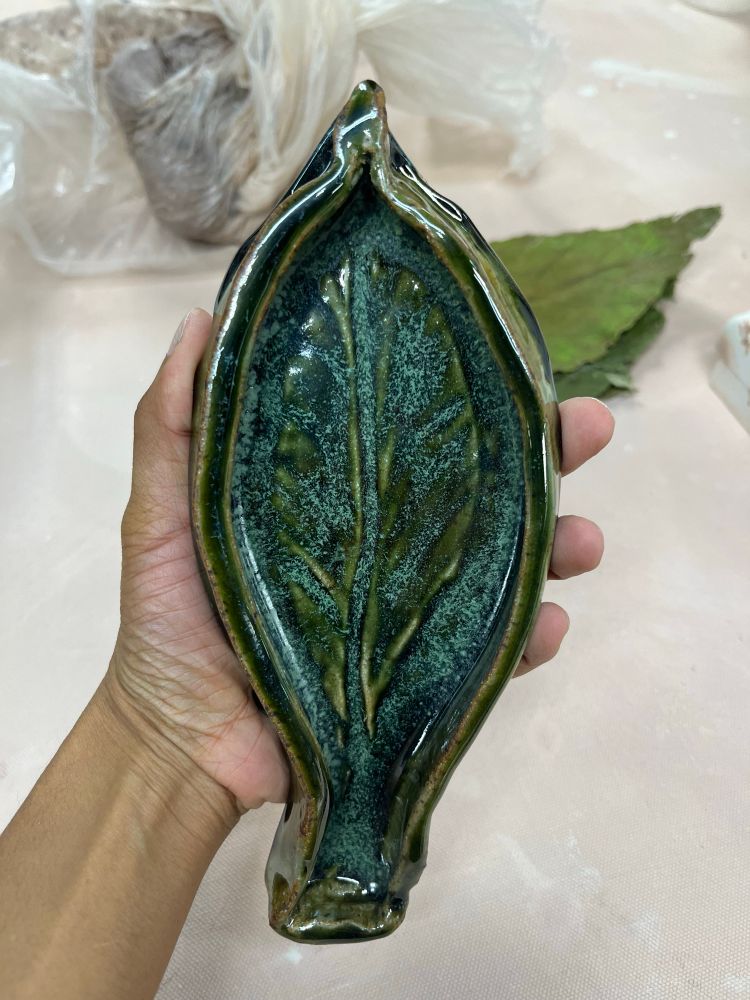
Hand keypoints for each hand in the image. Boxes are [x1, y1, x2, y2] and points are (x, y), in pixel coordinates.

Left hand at [106, 309, 612, 810]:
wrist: (180, 741)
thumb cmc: (168, 619)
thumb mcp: (157, 512)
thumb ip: (171, 427)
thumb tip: (201, 321)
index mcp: (342, 495)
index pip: (420, 430)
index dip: (473, 391)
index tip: (515, 357)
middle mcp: (390, 543)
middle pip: (483, 487)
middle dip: (547, 455)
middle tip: (591, 428)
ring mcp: (413, 612)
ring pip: (506, 567)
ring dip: (559, 545)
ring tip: (585, 540)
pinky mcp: (424, 680)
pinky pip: (490, 657)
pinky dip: (527, 641)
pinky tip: (548, 626)